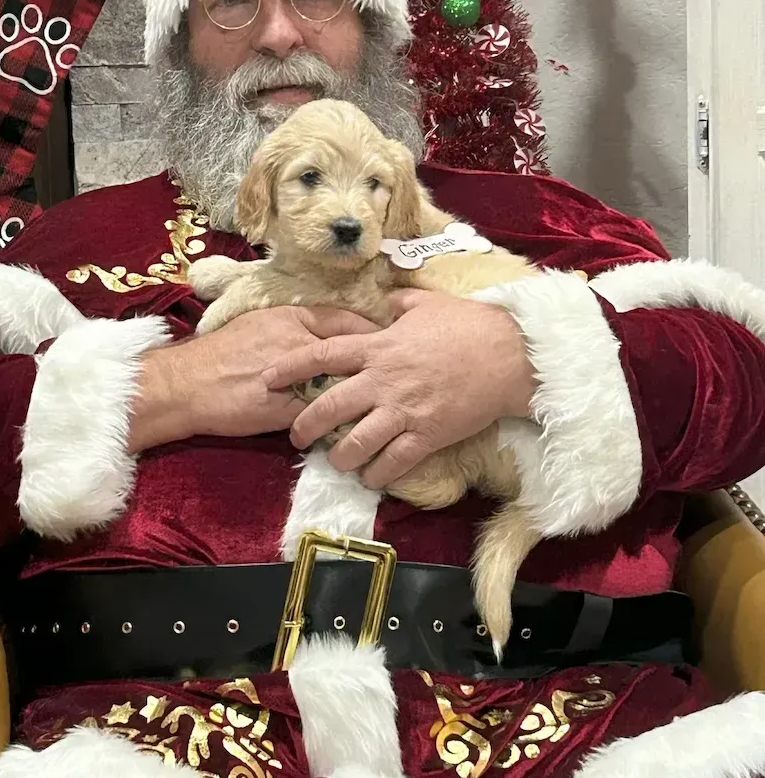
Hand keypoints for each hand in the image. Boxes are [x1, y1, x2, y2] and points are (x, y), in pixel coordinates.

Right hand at [128, 306, 378, 451]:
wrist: (186, 384)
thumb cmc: (219, 355)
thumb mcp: (259, 328)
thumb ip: (293, 332)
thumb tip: (322, 339)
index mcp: (292, 318)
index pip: (346, 321)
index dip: (372, 332)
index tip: (391, 340)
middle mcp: (300, 343)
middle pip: (355, 354)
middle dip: (379, 366)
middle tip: (398, 375)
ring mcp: (297, 378)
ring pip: (344, 386)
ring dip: (365, 397)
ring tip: (386, 406)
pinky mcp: (290, 410)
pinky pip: (327, 417)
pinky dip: (343, 422)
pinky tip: (360, 429)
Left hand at [261, 289, 535, 488]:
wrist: (510, 356)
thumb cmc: (470, 325)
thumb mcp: (427, 304)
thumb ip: (400, 305)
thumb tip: (388, 300)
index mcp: (379, 347)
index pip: (321, 355)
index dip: (289, 367)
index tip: (266, 377)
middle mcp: (383, 380)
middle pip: (329, 407)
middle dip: (305, 426)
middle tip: (296, 436)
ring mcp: (404, 410)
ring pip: (355, 443)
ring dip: (340, 457)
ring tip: (337, 462)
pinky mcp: (427, 435)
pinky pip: (392, 462)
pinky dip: (378, 473)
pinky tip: (372, 477)